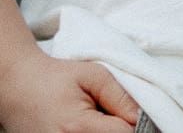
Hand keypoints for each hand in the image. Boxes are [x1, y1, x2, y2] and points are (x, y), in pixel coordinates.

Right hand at [0, 50, 140, 130]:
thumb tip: (143, 116)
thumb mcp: (94, 76)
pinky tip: (86, 126)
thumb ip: (121, 96)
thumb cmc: (55, 78)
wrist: (18, 86)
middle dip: (120, 128)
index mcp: (77, 127)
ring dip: (107, 131)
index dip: (136, 122)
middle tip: (110, 112)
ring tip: (96, 118)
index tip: (131, 110)